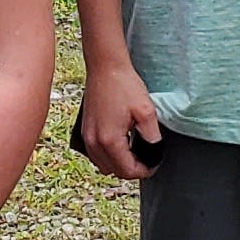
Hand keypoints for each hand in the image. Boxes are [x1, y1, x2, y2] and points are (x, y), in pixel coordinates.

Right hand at [74, 59, 165, 179]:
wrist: (105, 68)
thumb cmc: (123, 85)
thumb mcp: (146, 112)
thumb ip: (153, 137)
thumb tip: (155, 152)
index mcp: (110, 140)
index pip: (127, 170)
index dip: (144, 171)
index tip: (154, 164)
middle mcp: (94, 142)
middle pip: (114, 171)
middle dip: (132, 170)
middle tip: (147, 160)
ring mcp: (87, 137)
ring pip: (103, 165)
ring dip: (119, 164)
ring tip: (134, 153)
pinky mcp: (85, 131)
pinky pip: (96, 155)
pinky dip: (108, 156)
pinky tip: (120, 145)